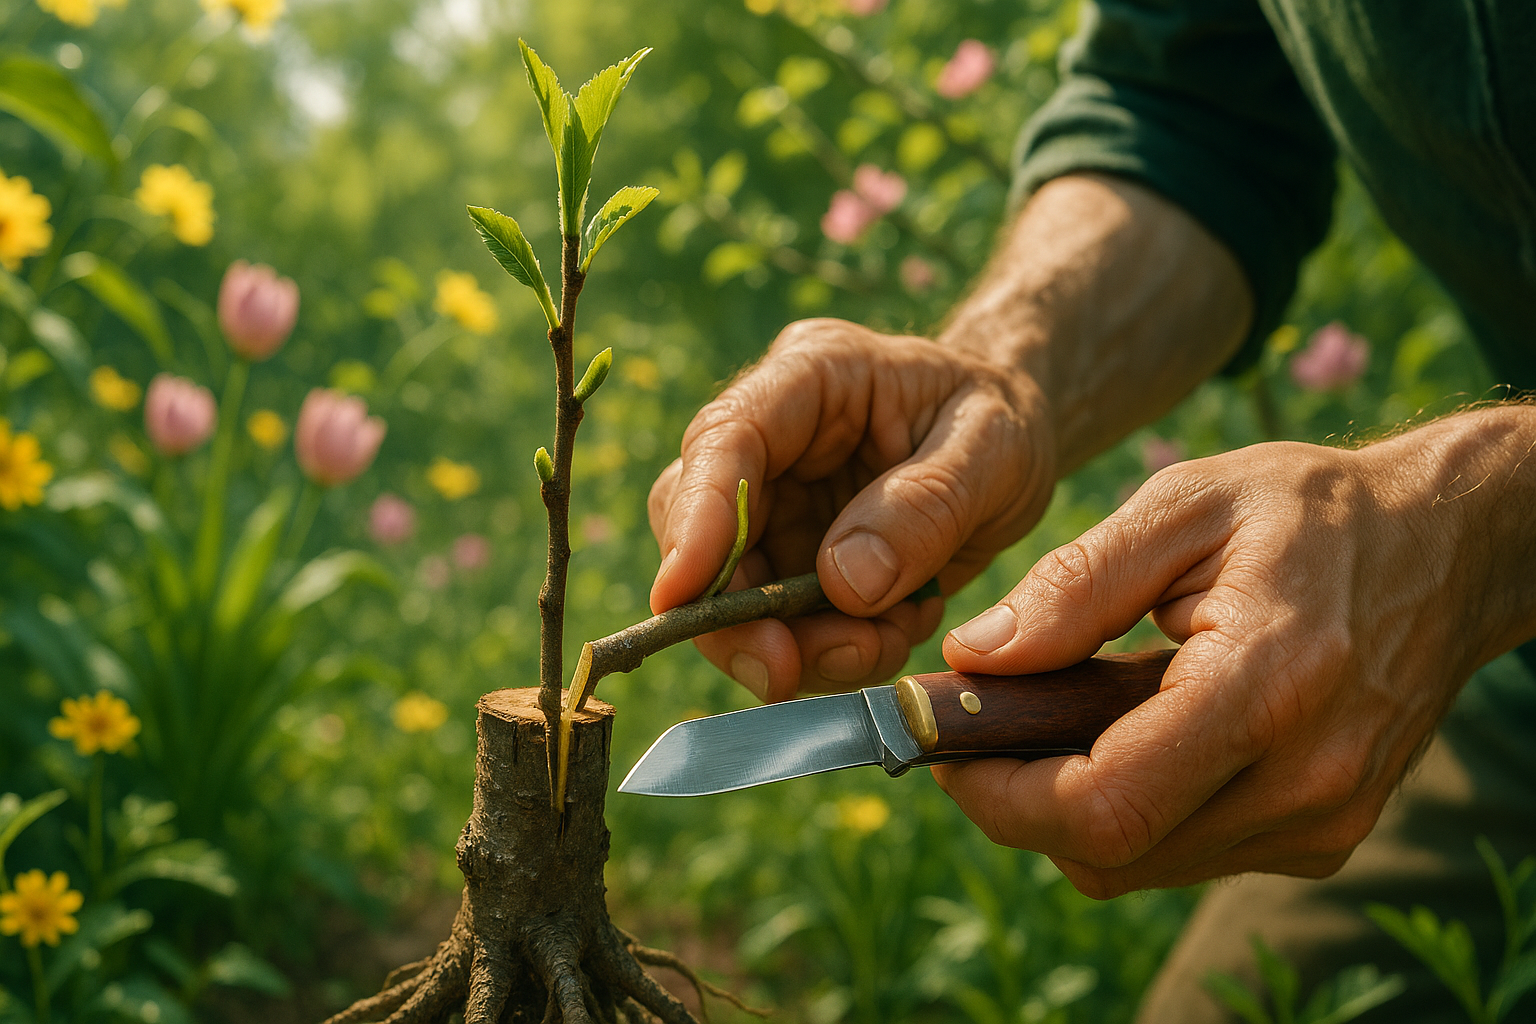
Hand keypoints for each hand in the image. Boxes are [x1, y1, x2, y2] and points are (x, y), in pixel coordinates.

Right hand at [647, 318, 1055, 701]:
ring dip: (790, 645)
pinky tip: (889, 634)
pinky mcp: (790, 561)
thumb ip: (927, 504)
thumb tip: (843, 583)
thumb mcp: (993, 446)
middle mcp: (773, 440)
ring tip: (878, 645)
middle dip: (731, 613)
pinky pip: (779, 626)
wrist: (1014, 440)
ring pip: (728, 591)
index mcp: (813, 376)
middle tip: (782, 671)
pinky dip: (828, 652)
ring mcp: (775, 504)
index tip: (681, 597)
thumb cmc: (1002, 416)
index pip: (727, 437)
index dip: (695, 520)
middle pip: (698, 527)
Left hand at [932, 435, 1494, 896]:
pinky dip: (1132, 809)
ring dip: (1071, 807)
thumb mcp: (1183, 505)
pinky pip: (1186, 853)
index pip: (1103, 803)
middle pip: (1111, 853)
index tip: (949, 743)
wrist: (1447, 547)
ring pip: (1141, 864)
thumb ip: (1074, 585)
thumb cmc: (1308, 510)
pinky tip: (1131, 730)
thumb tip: (975, 657)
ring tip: (1061, 712)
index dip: (1001, 794)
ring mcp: (1323, 820)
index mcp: (1268, 684)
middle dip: (1018, 803)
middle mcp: (1305, 778)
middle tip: (984, 726)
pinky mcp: (1323, 836)